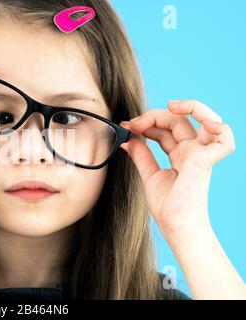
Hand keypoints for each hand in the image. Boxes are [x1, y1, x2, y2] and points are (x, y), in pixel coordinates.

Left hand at [119, 100, 235, 237]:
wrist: (174, 224)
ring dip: (192, 108)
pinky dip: (219, 128)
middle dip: (154, 116)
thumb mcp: (149, 174)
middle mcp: (192, 151)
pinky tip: (203, 123)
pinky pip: (224, 141)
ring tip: (171, 106)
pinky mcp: (205, 161)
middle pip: (178, 120)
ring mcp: (200, 154)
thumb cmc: (167, 206)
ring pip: (206, 120)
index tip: (127, 126)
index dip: (147, 123)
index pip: (166, 128)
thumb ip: (141, 155)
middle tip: (133, 123)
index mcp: (180, 154)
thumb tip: (128, 138)